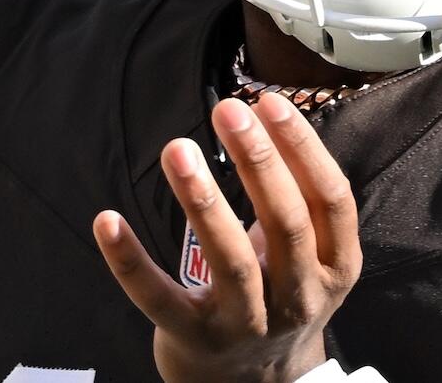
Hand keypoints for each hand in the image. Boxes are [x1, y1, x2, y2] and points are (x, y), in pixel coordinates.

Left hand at [93, 94, 361, 382]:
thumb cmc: (277, 294)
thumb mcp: (308, 255)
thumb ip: (298, 198)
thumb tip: (264, 112)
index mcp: (335, 267)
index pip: (331, 201)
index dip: (304, 149)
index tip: (269, 101)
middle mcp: (298, 298)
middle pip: (286, 224)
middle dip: (259, 161)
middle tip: (228, 110)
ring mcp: (247, 324)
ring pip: (229, 261)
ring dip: (202, 200)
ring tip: (177, 148)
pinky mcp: (194, 340)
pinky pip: (158, 298)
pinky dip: (130, 259)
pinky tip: (107, 219)